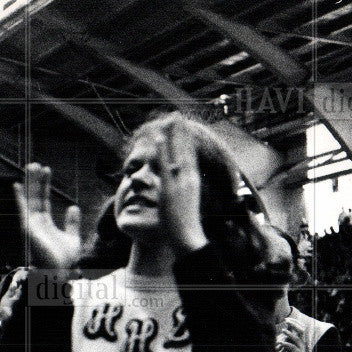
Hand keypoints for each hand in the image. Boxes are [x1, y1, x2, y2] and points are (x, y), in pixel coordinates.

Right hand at [13, 164, 81, 269]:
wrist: (61, 274)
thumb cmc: (65, 261)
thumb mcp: (73, 238)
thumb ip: (72, 223)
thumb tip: (73, 206)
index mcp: (45, 224)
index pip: (44, 200)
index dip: (45, 185)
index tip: (47, 170)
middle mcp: (36, 223)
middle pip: (35, 196)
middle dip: (36, 180)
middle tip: (36, 163)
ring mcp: (31, 226)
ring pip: (30, 200)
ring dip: (30, 183)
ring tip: (31, 166)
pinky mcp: (28, 229)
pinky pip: (23, 210)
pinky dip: (20, 198)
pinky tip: (17, 185)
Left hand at [156, 116, 208, 253]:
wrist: (188, 237)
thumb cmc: (185, 226)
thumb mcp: (183, 204)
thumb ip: (178, 193)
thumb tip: (173, 189)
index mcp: (193, 182)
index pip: (189, 156)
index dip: (186, 141)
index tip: (183, 128)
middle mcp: (189, 178)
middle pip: (185, 149)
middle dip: (181, 131)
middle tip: (178, 115)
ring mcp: (180, 182)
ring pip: (177, 152)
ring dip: (174, 134)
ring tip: (171, 117)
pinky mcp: (170, 188)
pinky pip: (164, 165)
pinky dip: (162, 151)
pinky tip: (158, 137)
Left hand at [276, 319, 313, 351]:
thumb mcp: (292, 342)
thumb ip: (290, 335)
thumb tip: (286, 325)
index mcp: (301, 338)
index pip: (301, 326)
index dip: (295, 322)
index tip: (286, 319)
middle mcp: (302, 342)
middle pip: (302, 330)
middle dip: (294, 325)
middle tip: (286, 321)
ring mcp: (300, 348)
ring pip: (297, 339)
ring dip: (290, 334)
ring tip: (282, 330)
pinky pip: (292, 348)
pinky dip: (286, 344)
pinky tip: (280, 342)